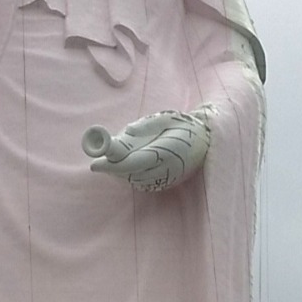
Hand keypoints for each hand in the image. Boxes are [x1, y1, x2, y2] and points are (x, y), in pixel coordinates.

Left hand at [82, 107, 212, 191]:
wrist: (207, 141)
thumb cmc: (183, 126)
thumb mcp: (166, 118)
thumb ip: (147, 125)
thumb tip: (128, 131)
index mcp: (164, 152)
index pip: (132, 163)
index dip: (112, 164)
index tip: (94, 164)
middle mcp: (165, 169)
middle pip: (130, 174)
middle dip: (112, 168)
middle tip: (98, 161)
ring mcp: (165, 178)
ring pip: (134, 179)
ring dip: (120, 172)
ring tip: (113, 160)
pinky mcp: (166, 183)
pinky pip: (142, 182)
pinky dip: (130, 175)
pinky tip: (127, 165)